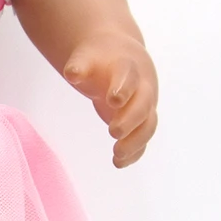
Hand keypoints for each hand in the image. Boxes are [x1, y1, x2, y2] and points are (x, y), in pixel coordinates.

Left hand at [62, 33, 158, 167]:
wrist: (119, 57)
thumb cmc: (99, 59)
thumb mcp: (86, 58)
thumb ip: (79, 66)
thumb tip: (71, 73)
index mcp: (128, 67)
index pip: (129, 77)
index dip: (123, 88)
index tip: (112, 100)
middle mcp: (142, 87)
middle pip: (144, 104)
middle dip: (131, 119)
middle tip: (113, 132)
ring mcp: (145, 104)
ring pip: (148, 124)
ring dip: (136, 141)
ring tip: (117, 155)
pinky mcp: (142, 120)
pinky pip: (143, 137)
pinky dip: (135, 151)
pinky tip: (119, 163)